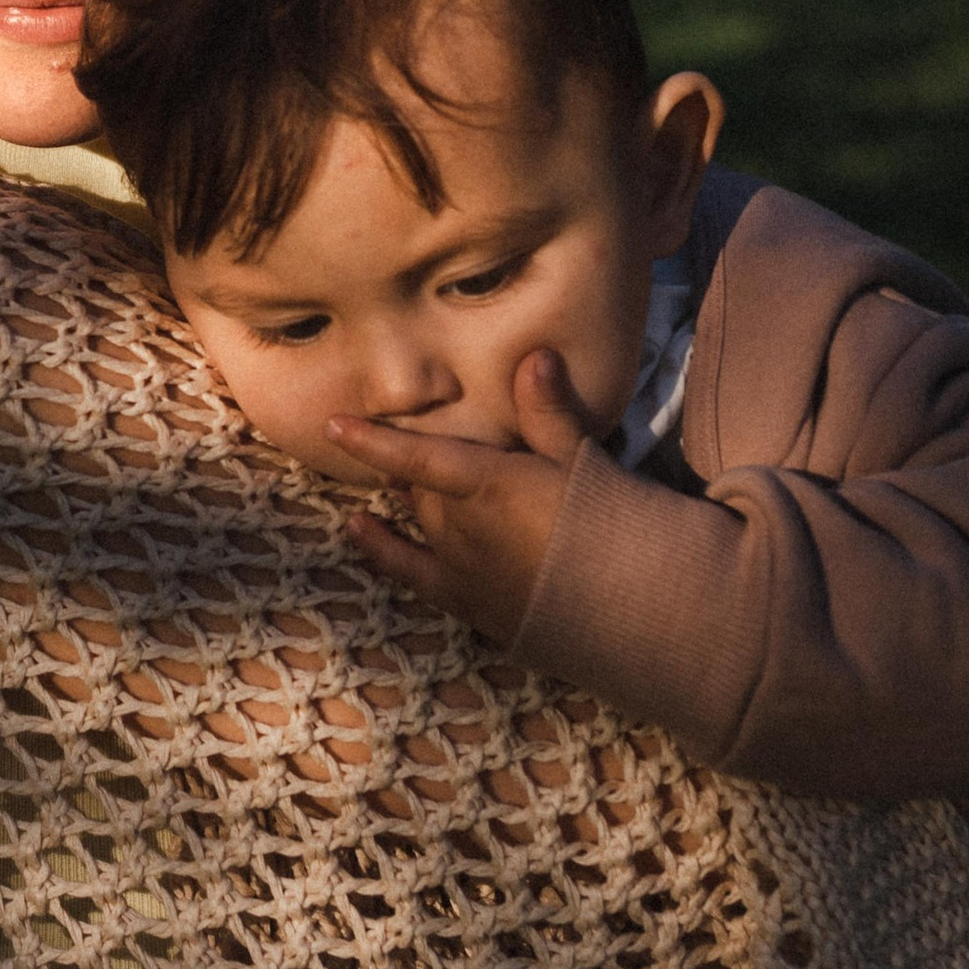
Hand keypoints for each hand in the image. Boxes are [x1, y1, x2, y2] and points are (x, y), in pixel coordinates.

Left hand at [333, 348, 592, 644]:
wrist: (636, 611)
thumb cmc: (611, 528)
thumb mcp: (583, 464)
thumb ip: (549, 413)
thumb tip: (534, 356)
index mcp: (488, 486)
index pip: (417, 457)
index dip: (374, 440)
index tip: (333, 423)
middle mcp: (463, 528)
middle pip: (424, 489)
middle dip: (423, 470)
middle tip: (433, 449)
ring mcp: (463, 569)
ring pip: (422, 523)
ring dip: (416, 504)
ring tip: (402, 484)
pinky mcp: (472, 604)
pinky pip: (411, 572)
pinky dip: (381, 548)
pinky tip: (358, 529)